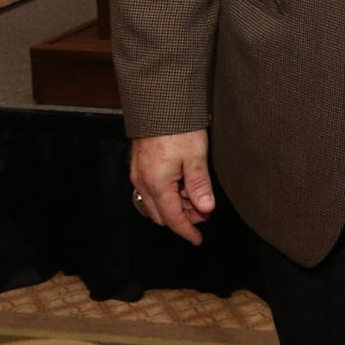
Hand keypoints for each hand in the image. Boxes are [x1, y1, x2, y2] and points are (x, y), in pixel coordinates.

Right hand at [129, 130, 215, 245]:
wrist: (159, 105)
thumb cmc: (179, 128)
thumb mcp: (196, 157)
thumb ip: (200, 186)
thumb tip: (206, 209)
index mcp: (157, 184)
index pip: (172, 218)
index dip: (186, 230)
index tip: (198, 240)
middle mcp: (143, 182)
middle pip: (162, 214)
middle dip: (183, 218)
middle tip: (204, 212)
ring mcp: (138, 174)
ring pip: (156, 203)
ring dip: (176, 205)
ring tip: (197, 195)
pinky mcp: (139, 166)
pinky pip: (152, 190)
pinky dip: (168, 194)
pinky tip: (184, 183)